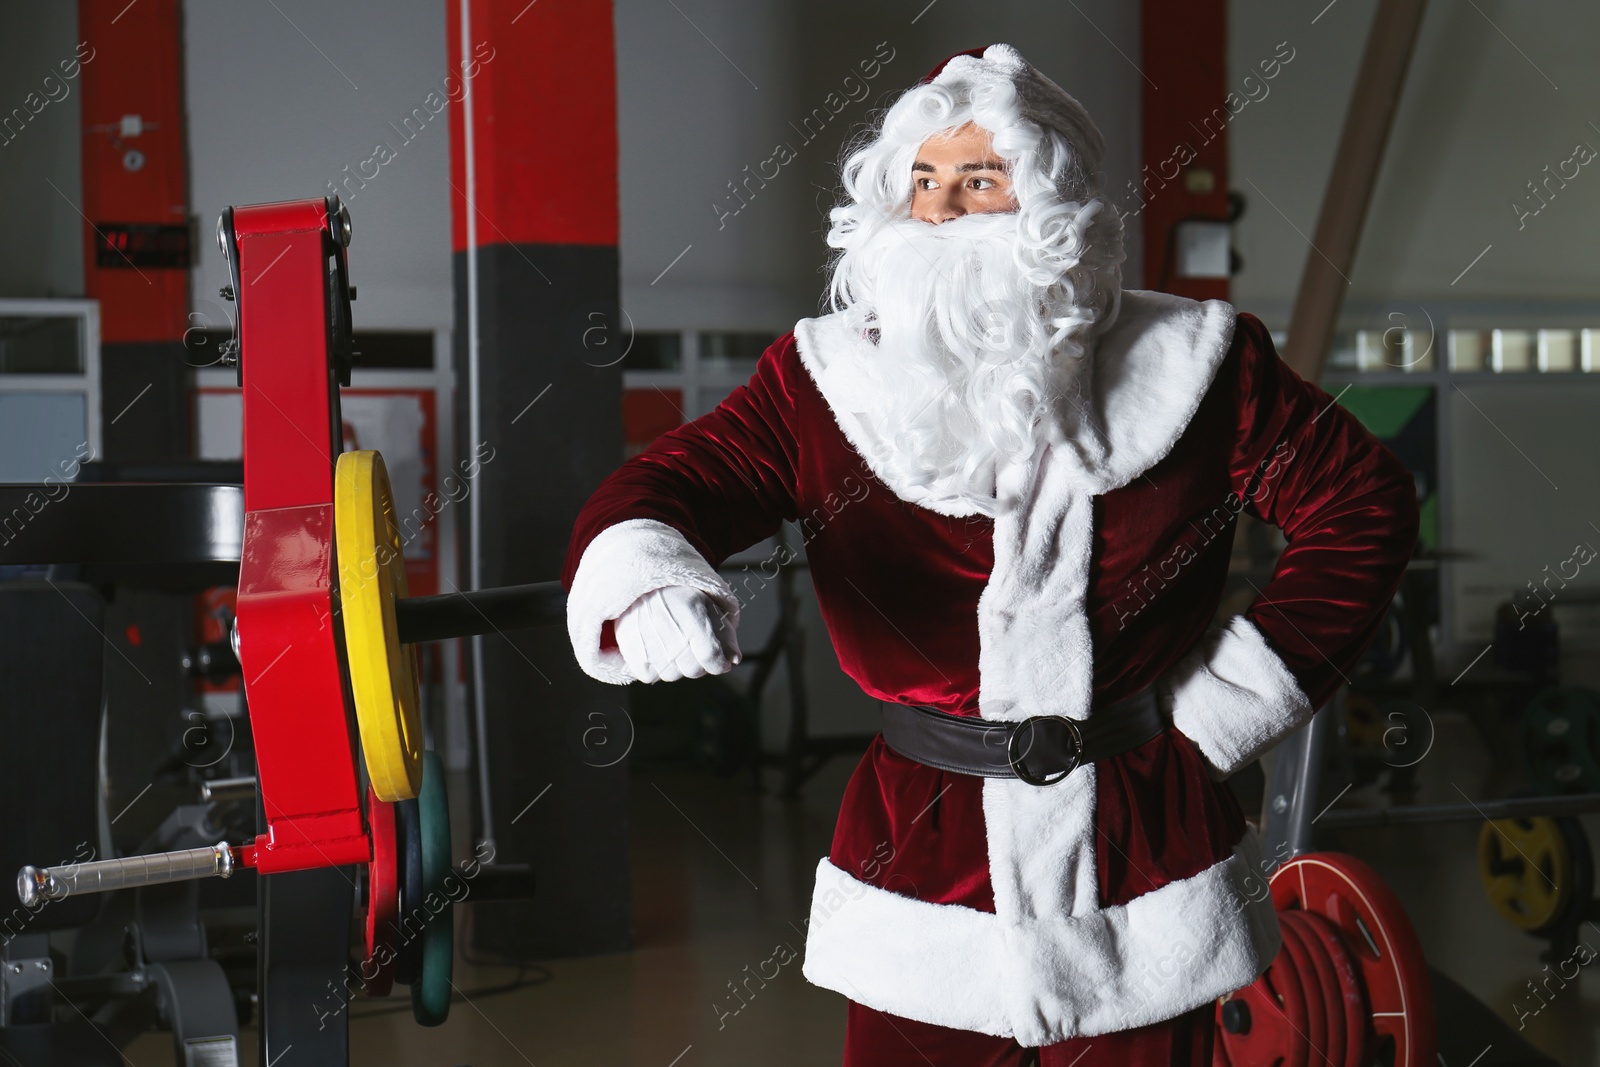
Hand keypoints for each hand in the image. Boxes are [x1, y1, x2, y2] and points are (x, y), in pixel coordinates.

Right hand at [613, 586, 740, 683]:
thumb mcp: (711, 606)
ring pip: (672, 675)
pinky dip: (657, 668)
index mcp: (691, 610)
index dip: (720, 664)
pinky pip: (650, 675)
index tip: (721, 661)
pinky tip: (659, 649)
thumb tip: (733, 660)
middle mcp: (666, 625)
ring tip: (675, 643)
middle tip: (696, 647)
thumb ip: (726, 634)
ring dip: (679, 666)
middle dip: (701, 664)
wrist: (647, 584)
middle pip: (693, 670)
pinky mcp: (629, 648)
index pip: (711, 655)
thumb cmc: (685, 596)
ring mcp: (645, 638)